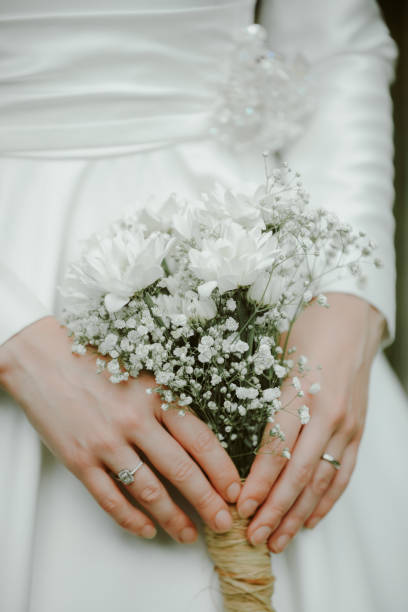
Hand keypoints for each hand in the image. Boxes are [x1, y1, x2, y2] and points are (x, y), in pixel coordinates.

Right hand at [0, 316, 241, 542]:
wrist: (44, 359)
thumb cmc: (96, 363)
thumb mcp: (142, 374)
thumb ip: (167, 404)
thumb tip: (196, 442)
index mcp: (155, 396)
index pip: (200, 440)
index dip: (221, 469)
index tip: (235, 489)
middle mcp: (134, 421)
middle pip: (181, 470)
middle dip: (208, 502)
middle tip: (224, 522)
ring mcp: (106, 443)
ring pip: (148, 491)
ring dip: (173, 518)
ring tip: (189, 534)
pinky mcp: (79, 460)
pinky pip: (110, 498)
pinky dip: (131, 519)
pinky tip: (146, 530)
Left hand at [236, 293, 384, 551]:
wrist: (351, 317)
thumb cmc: (307, 331)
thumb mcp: (279, 356)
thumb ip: (263, 397)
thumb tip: (236, 438)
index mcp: (302, 393)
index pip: (276, 447)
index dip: (258, 480)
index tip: (241, 506)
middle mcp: (328, 414)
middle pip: (299, 473)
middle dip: (276, 509)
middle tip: (254, 535)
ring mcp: (347, 425)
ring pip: (322, 480)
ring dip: (299, 513)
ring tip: (279, 539)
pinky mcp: (358, 431)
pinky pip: (344, 473)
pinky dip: (328, 500)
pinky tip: (312, 519)